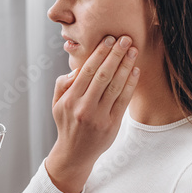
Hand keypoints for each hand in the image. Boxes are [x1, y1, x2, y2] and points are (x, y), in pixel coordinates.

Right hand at [46, 35, 139, 192]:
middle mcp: (85, 107)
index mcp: (71, 99)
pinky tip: (135, 70)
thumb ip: (63, 84)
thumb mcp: (56, 103)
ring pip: (115, 86)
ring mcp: (100, 116)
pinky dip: (130, 84)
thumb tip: (78, 68)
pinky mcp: (113, 124)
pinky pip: (123, 100)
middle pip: (104, 75)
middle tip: (125, 38)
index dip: (99, 53)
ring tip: (133, 50)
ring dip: (126, 66)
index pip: (87, 70)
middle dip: (116, 54)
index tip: (109, 39)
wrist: (75, 153)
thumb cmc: (67, 123)